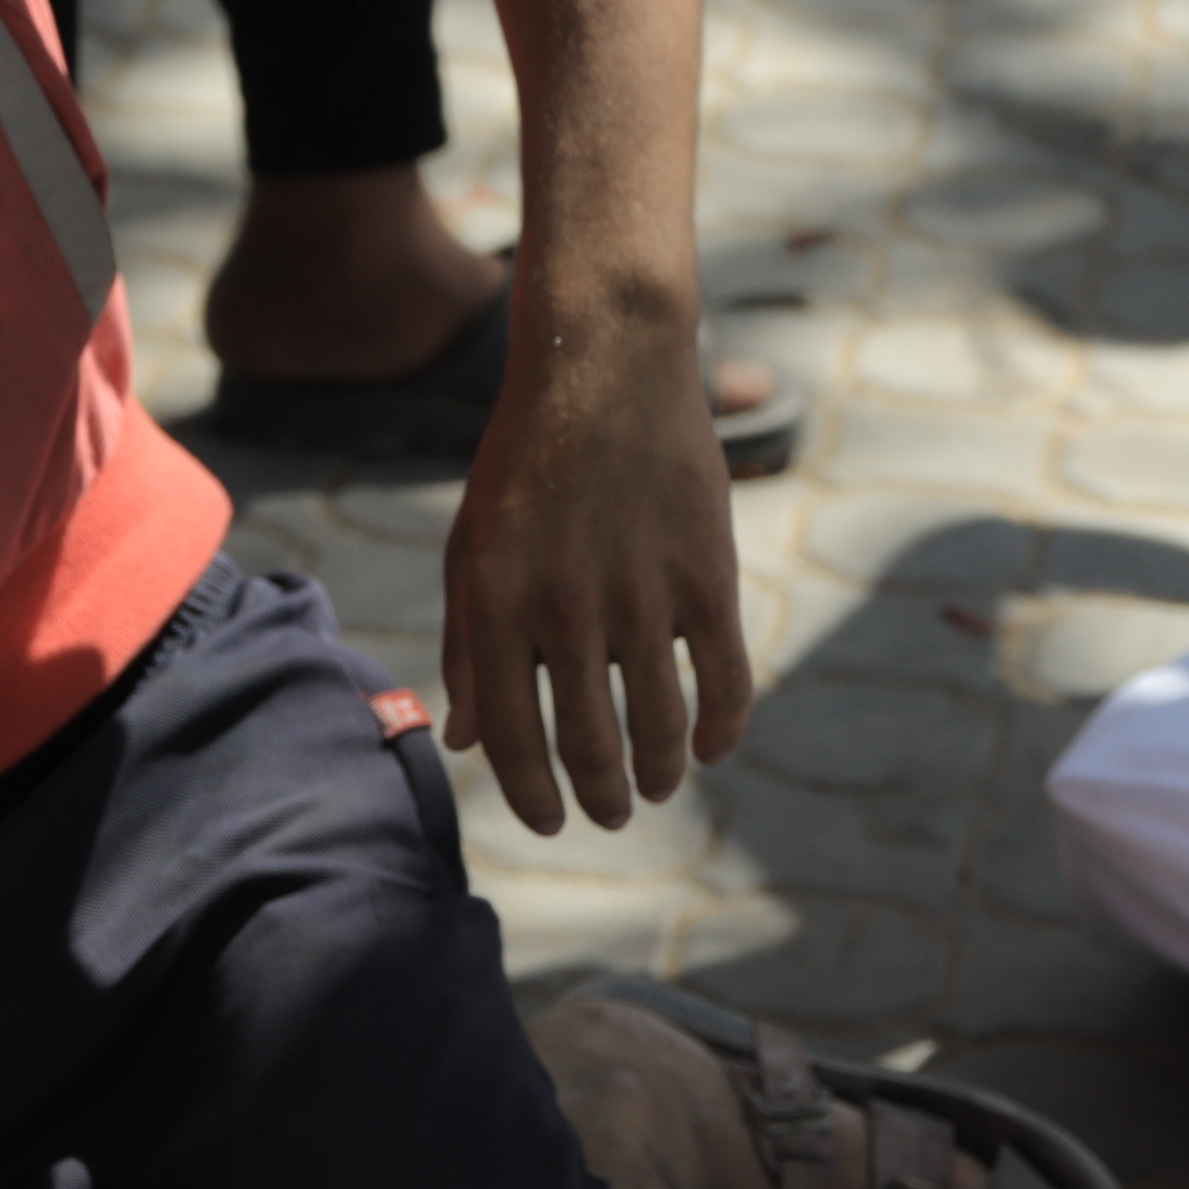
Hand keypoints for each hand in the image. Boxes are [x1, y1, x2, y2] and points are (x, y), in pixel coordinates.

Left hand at [440, 288, 753, 834]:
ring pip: (660, 725)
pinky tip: (710, 748)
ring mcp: (641, 596)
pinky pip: (722, 680)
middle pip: (590, 745)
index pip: (513, 740)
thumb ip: (466, 647)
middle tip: (610, 814)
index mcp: (497, 607)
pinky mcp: (706, 576)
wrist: (603, 367)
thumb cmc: (525, 462)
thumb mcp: (472, 548)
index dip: (532, 797)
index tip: (550, 821)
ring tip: (656, 787)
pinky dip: (720, 729)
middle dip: (601, 796)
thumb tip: (467, 742)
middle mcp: (567, 611)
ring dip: (659, 772)